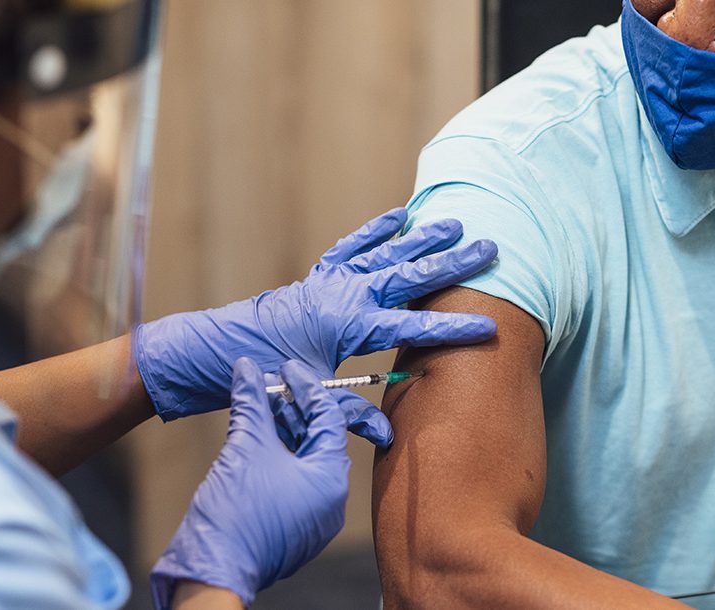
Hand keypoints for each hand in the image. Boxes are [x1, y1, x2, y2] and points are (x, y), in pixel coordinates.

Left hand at [134, 207, 496, 446]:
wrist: (223, 350)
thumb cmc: (268, 376)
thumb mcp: (311, 396)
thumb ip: (350, 414)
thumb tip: (387, 434)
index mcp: (350, 326)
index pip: (413, 328)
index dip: (453, 330)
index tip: (491, 328)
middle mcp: (346, 295)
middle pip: (409, 277)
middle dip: (453, 265)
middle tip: (490, 249)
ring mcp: (332, 281)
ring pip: (386, 255)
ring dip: (422, 240)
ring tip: (454, 224)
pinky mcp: (319, 276)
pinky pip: (352, 247)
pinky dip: (375, 231)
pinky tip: (398, 216)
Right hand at [150, 358, 350, 608]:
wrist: (213, 568)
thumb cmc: (236, 512)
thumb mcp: (246, 445)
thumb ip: (252, 402)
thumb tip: (248, 368)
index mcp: (330, 478)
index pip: (329, 418)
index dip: (306, 386)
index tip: (286, 367)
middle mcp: (330, 499)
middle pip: (317, 437)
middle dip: (292, 407)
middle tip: (269, 381)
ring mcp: (312, 515)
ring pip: (303, 459)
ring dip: (281, 429)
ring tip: (257, 404)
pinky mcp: (292, 524)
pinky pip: (291, 479)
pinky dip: (276, 454)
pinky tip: (254, 434)